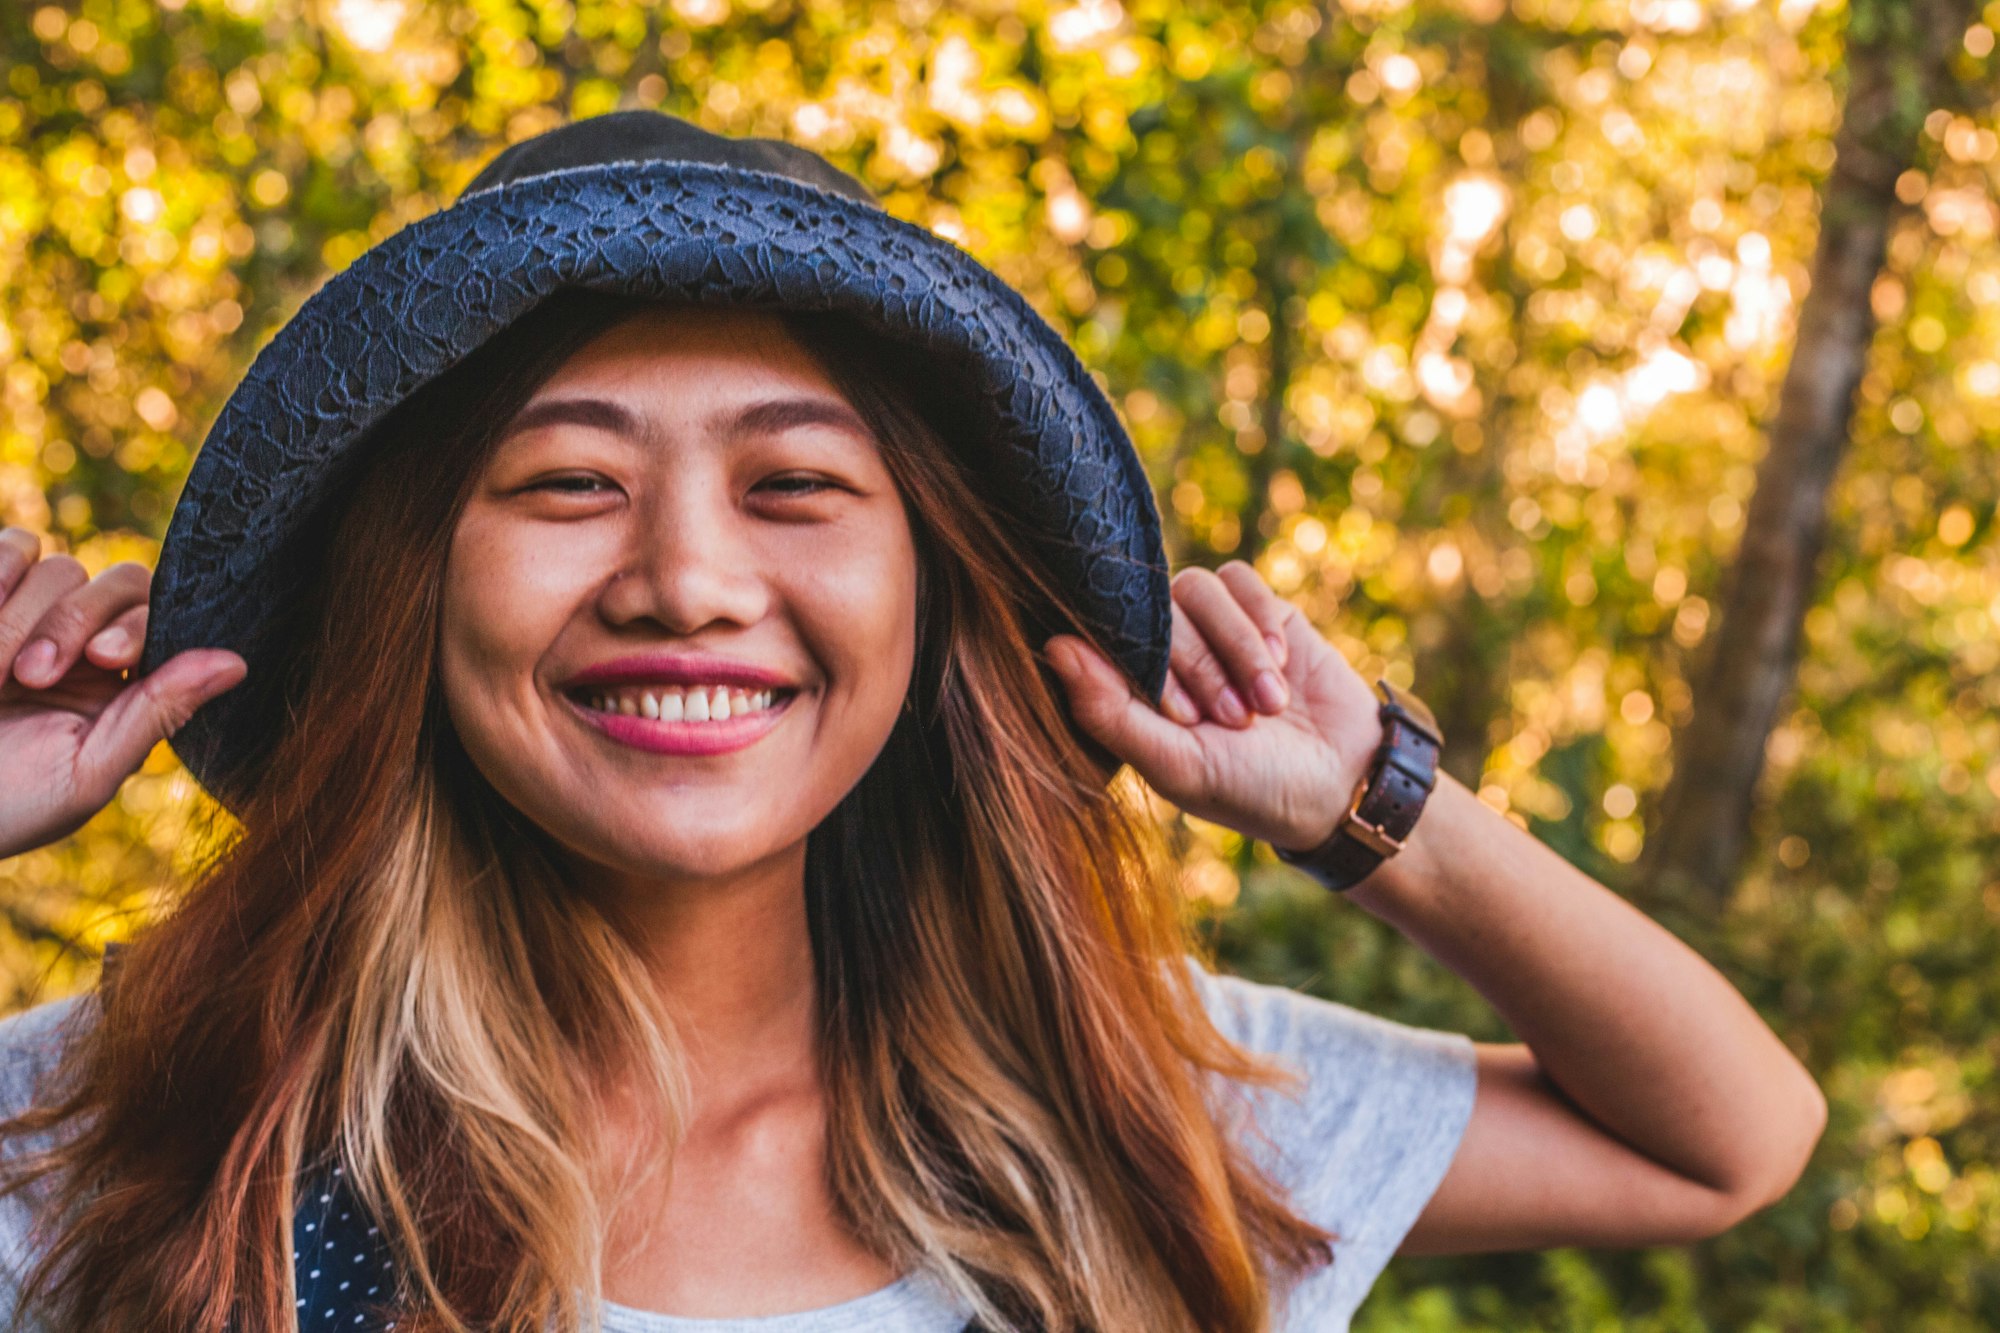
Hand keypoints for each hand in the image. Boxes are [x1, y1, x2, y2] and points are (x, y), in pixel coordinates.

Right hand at [0, 527, 246, 859]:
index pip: (160, 622)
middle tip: (33, 677)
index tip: (103, 657)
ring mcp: (33, 615)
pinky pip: (14, 548)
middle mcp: (86, 642)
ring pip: (60, 567)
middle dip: (75, 622)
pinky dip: (2, 571)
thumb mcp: (86, 773)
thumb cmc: (9, 804)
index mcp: (124, 684)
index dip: (138, 627)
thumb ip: (157, 713)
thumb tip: (237, 663)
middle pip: (118, 583)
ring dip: (22, 617)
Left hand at [1044, 561, 1385, 851]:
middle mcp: (1164, 652)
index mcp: (1131, 693)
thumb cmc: (1250, 789)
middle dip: (1203, 667)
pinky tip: (1283, 669)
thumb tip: (1052, 648)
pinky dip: (1260, 622)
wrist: (1343, 783)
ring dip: (1236, 646)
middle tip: (1236, 721)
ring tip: (1268, 703)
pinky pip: (1240, 578)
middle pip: (1157, 612)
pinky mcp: (1258, 609)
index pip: (1106, 640)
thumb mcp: (1178, 765)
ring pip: (1197, 588)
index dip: (1149, 670)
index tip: (1187, 720)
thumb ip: (1111, 713)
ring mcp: (1211, 627)